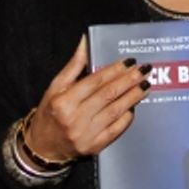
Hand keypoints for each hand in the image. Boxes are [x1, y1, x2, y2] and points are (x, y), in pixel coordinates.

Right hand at [23, 35, 149, 160]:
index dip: (114, 70)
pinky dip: (126, 118)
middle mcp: (74, 118)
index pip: (95, 81)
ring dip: (132, 97)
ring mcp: (85, 135)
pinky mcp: (94, 147)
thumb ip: (73, 65)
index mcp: (64, 101)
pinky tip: (134, 107)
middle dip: (128, 81)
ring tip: (145, 86)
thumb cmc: (49, 113)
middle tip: (143, 71)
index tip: (129, 62)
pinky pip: (115, 130)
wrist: (44, 147)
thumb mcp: (55, 87)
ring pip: (114, 111)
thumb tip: (85, 42)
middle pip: (108, 95)